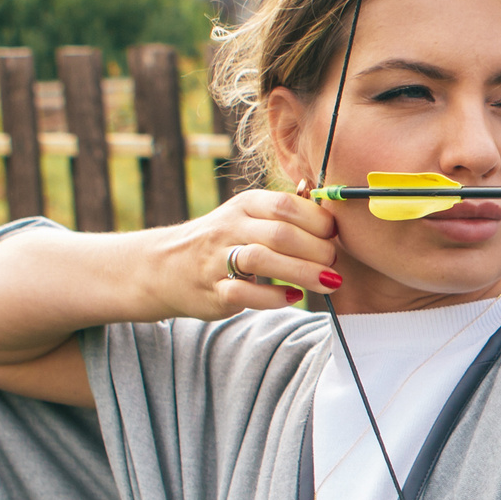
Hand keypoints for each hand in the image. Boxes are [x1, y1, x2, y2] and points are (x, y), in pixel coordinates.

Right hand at [171, 189, 341, 319]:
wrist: (165, 266)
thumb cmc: (223, 240)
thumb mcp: (248, 215)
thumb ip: (285, 211)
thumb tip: (328, 202)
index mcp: (245, 205)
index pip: (286, 205)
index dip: (317, 220)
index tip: (334, 235)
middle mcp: (230, 228)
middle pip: (280, 234)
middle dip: (316, 249)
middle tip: (334, 262)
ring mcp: (217, 259)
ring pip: (262, 260)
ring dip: (302, 272)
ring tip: (328, 281)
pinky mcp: (212, 290)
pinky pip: (244, 293)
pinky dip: (273, 297)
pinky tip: (294, 297)